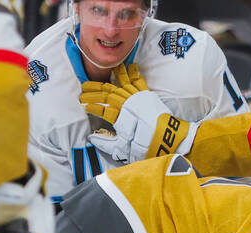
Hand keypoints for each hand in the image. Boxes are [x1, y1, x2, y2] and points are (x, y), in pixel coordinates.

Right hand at [81, 64, 195, 164]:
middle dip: (93, 90)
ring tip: (100, 72)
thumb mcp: (122, 148)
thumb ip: (105, 142)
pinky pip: (138, 80)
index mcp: (119, 117)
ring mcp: (137, 98)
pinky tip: (128, 65)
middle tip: (83, 88)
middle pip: (107, 93)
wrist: (168, 139)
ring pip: (120, 83)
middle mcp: (127, 104)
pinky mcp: (147, 96)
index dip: (91, 105)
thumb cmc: (145, 146)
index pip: (101, 108)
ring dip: (110, 76)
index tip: (82, 104)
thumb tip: (92, 137)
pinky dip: (132, 72)